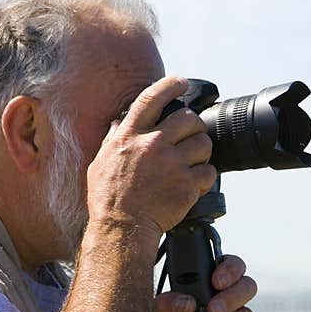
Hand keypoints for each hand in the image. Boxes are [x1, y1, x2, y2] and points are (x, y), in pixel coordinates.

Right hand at [86, 76, 216, 247]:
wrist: (121, 229)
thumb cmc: (108, 199)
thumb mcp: (100, 162)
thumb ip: (113, 140)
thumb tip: (119, 124)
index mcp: (130, 135)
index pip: (152, 98)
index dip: (170, 85)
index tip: (181, 82)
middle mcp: (152, 144)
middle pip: (188, 118)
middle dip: (194, 126)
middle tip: (191, 138)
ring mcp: (172, 163)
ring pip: (203, 143)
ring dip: (202, 152)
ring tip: (193, 163)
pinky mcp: (187, 184)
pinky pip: (209, 172)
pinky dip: (205, 178)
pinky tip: (194, 185)